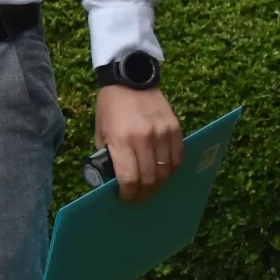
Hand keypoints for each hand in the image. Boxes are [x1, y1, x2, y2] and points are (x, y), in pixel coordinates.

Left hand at [95, 83, 183, 201]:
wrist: (130, 80)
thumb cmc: (111, 108)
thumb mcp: (101, 133)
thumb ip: (108, 156)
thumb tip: (116, 179)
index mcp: (121, 140)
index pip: (130, 178)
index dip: (129, 194)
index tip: (127, 198)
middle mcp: (144, 138)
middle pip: (150, 178)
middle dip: (144, 193)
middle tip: (139, 198)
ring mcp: (162, 133)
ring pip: (166, 171)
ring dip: (159, 184)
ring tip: (151, 187)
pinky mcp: (175, 128)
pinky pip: (178, 157)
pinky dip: (171, 169)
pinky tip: (163, 172)